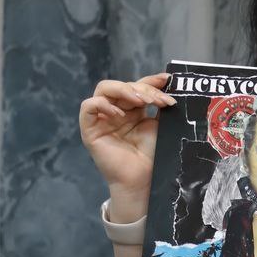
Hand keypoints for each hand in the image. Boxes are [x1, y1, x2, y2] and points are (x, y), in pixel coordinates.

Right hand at [78, 74, 174, 217]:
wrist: (144, 177)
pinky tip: (120, 114)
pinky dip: (102, 104)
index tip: (167, 80)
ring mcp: (102, 119)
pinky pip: (88, 107)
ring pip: (104, 89)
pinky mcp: (90, 130)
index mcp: (132, 109)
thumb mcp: (159, 125)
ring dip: (125, 90)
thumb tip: (169, 84)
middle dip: (143, 88)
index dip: (150, 80)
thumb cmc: (152, 154)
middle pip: (123, 85)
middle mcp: (116, 111)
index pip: (137, 86)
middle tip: (158, 100)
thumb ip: (160, 105)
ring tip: (142, 102)